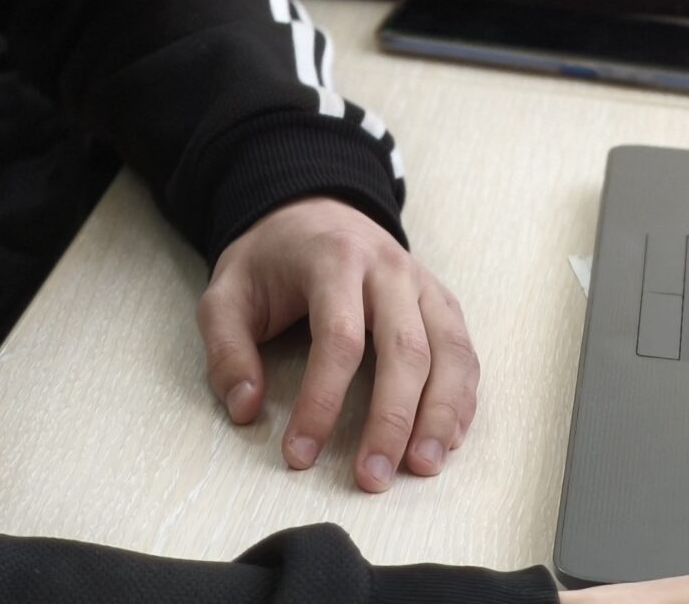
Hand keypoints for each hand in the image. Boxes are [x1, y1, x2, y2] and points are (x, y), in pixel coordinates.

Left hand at [197, 197, 478, 491]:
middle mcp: (389, 269)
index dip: (322, 402)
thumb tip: (246, 408)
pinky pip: (463, 350)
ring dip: (441, 413)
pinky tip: (448, 437)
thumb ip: (226, 349)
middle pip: (406, 348)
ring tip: (422, 467)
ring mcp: (422, 283)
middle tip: (372, 478)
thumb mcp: (225, 293)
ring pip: (449, 349)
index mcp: (334, 260)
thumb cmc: (271, 260)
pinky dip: (463, 396)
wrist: (313, 209)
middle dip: (392, 420)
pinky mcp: (440, 300)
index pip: (339, 338)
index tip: (300, 454)